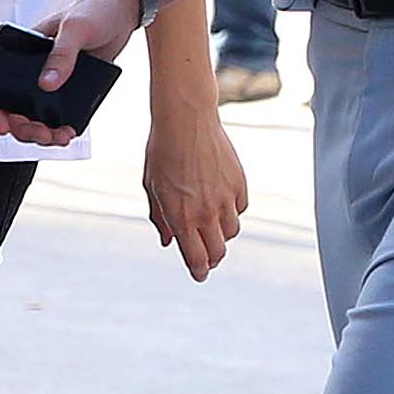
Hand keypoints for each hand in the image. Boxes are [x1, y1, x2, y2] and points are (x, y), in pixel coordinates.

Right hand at [0, 0, 142, 148]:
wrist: (121, 9)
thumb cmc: (92, 9)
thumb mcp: (75, 28)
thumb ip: (62, 55)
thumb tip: (46, 84)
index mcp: (21, 52)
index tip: (2, 125)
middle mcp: (32, 70)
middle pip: (13, 109)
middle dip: (23, 128)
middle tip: (41, 133)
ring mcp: (51, 82)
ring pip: (35, 118)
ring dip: (41, 133)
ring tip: (58, 137)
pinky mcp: (71, 91)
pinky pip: (60, 116)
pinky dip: (61, 129)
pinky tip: (69, 132)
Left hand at [140, 105, 248, 280]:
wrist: (186, 119)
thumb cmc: (163, 151)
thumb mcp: (153, 187)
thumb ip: (160, 218)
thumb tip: (167, 240)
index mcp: (181, 217)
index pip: (196, 258)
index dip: (199, 271)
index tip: (200, 274)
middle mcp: (206, 212)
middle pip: (218, 252)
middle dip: (212, 259)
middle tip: (207, 257)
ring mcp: (225, 199)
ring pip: (232, 232)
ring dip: (221, 235)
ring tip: (211, 226)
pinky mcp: (239, 184)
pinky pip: (240, 209)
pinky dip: (231, 211)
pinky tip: (220, 202)